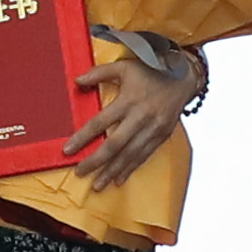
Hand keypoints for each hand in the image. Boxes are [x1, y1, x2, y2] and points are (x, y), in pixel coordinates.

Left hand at [60, 44, 200, 186]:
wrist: (183, 76)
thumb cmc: (150, 70)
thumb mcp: (124, 66)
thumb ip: (99, 73)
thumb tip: (77, 80)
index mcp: (128, 100)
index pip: (100, 122)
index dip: (83, 137)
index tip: (68, 150)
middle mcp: (140, 117)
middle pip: (115, 144)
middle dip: (96, 161)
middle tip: (80, 172)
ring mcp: (153, 128)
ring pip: (130, 154)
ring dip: (113, 171)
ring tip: (98, 185)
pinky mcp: (162, 135)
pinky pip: (145, 155)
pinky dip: (131, 168)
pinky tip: (119, 179)